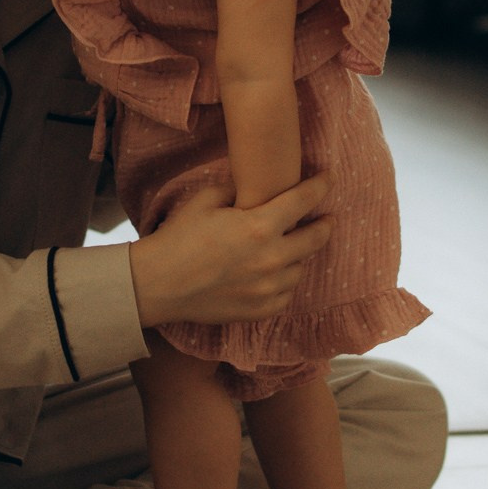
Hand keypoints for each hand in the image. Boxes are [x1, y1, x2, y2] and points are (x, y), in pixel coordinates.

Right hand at [128, 174, 331, 327]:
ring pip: (301, 268)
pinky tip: (273, 274)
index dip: (320, 186)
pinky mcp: (261, 310)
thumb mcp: (205, 201)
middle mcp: (271, 259)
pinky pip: (286, 293)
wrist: (158, 284)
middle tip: (327, 219)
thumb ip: (235, 189)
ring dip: (298, 255)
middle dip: (324, 225)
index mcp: (259, 226)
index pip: (303, 200)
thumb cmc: (178, 239)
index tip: (328, 179)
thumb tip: (252, 182)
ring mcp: (269, 288)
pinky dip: (284, 282)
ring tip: (290, 248)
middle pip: (316, 238)